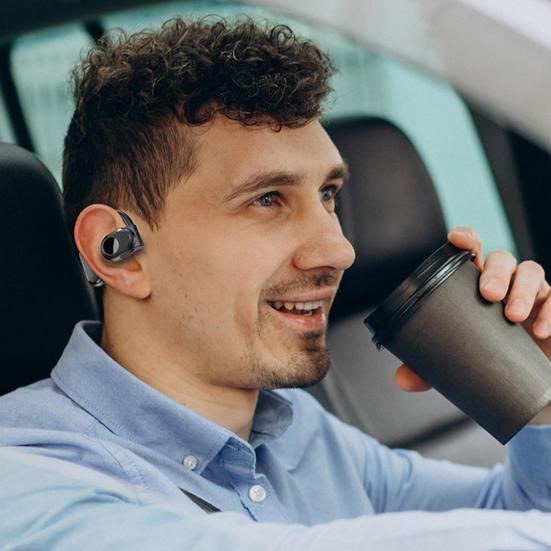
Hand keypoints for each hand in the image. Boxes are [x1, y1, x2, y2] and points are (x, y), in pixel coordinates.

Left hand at [395, 227, 550, 393]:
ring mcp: (531, 295)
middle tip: (489, 294)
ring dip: (522, 289)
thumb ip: (429, 369)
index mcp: (475, 288)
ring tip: (512, 316)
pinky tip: (542, 331)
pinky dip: (550, 311)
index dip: (466, 240)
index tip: (458, 239)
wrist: (529, 386)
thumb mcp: (457, 364)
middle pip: (502, 259)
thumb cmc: (489, 360)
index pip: (471, 254)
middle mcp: (505, 284)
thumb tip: (402, 380)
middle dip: (496, 272)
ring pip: (531, 271)